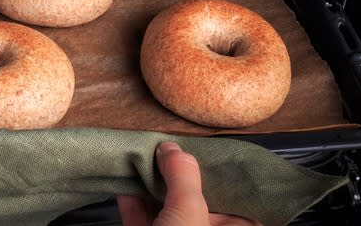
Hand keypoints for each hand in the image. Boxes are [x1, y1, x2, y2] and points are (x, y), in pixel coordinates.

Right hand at [117, 142, 259, 225]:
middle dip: (177, 171)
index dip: (221, 168)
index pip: (236, 194)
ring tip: (143, 155)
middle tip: (169, 146)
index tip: (207, 146)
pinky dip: (131, 197)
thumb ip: (183, 176)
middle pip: (193, 194)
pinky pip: (140, 215)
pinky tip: (124, 178)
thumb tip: (172, 149)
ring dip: (151, 181)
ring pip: (164, 204)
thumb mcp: (188, 212)